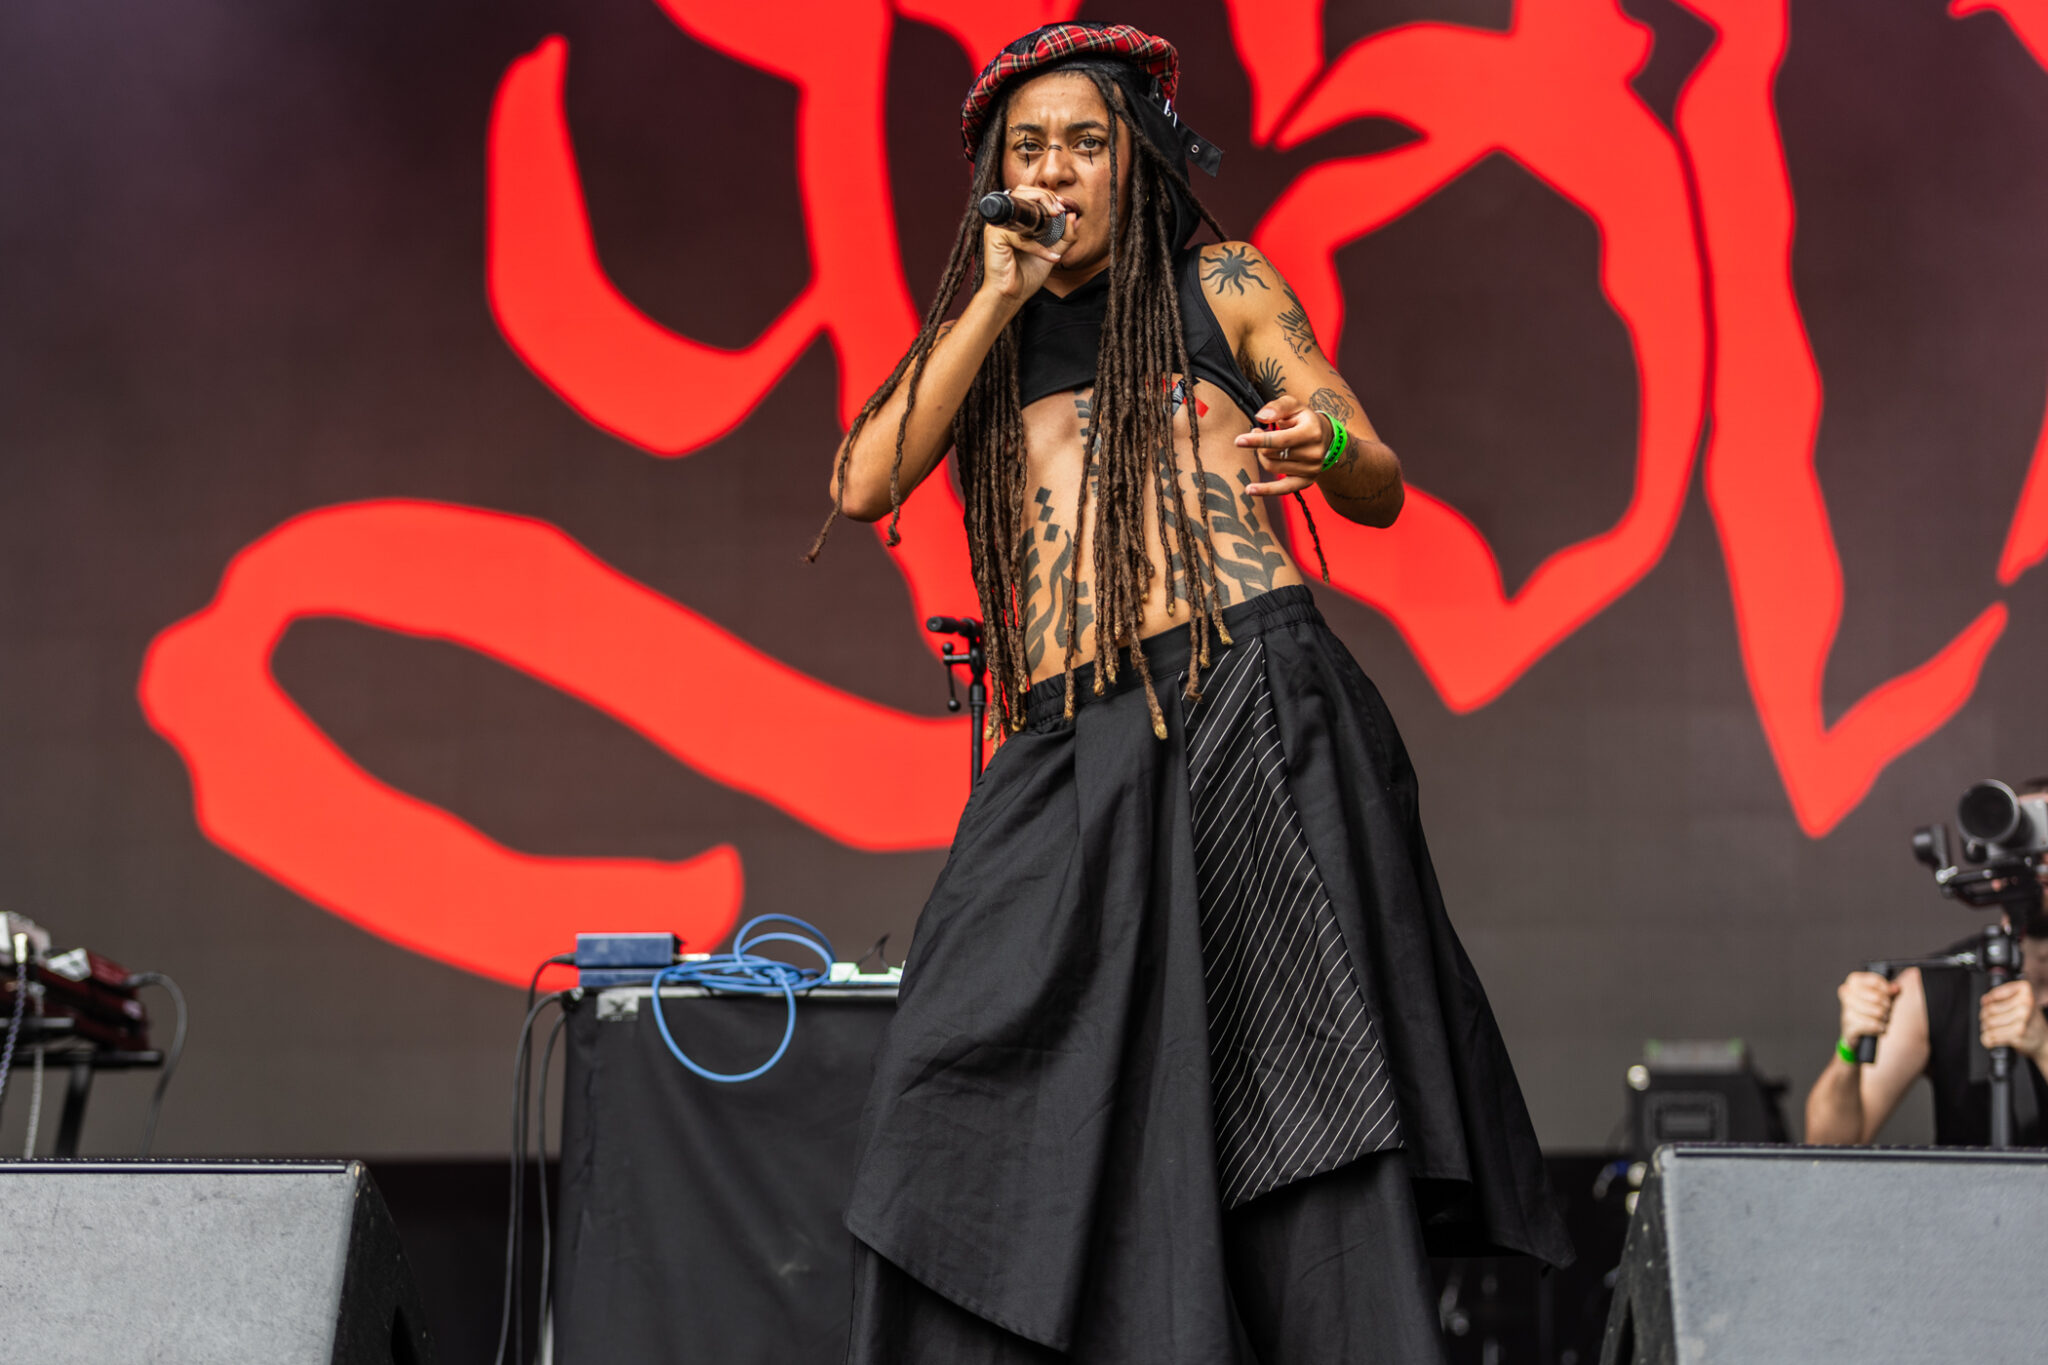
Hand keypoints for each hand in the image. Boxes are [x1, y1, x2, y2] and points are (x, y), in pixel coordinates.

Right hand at [980, 188, 1077, 303]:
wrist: (1012, 295)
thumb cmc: (1027, 274)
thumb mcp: (1053, 252)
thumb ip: (1065, 235)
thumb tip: (1073, 216)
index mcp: (1015, 218)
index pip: (1029, 192)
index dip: (1047, 195)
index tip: (1063, 207)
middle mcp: (1004, 218)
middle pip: (1022, 190)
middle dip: (1045, 196)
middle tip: (1059, 210)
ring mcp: (997, 226)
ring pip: (1019, 205)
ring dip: (1041, 209)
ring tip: (1057, 218)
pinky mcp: (994, 237)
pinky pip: (1020, 236)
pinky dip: (1038, 247)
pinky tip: (1050, 257)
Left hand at [1235, 395, 1329, 495]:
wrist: (1324, 437)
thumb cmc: (1303, 419)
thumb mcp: (1293, 405)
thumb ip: (1277, 407)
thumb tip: (1261, 417)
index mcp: (1311, 432)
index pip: (1280, 440)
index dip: (1257, 440)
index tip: (1238, 441)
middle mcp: (1314, 453)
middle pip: (1272, 454)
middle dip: (1259, 444)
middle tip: (1258, 432)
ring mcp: (1311, 469)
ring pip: (1272, 467)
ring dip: (1262, 456)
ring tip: (1265, 445)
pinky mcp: (1306, 481)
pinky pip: (1282, 489)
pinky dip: (1265, 490)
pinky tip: (1249, 490)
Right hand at [1838, 971, 1898, 1047]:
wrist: (1855, 1030)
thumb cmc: (1869, 1009)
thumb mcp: (1881, 996)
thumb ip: (1889, 990)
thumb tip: (1895, 988)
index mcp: (1854, 982)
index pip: (1875, 981)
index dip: (1887, 989)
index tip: (1891, 994)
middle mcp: (1846, 993)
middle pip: (1877, 997)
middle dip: (1887, 1006)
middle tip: (1887, 1010)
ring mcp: (1846, 1010)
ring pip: (1876, 1012)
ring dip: (1884, 1018)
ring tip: (1883, 1019)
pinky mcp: (1848, 1026)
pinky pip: (1871, 1025)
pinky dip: (1879, 1028)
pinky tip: (1878, 1027)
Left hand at [1979, 979, 2047, 1061]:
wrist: (2043, 1039)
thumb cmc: (2028, 1019)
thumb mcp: (2019, 1001)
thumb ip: (2001, 996)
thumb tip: (1985, 1000)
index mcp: (2025, 991)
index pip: (1994, 994)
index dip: (1987, 1001)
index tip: (1988, 1004)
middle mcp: (2025, 1004)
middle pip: (1989, 1009)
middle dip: (1984, 1016)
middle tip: (1989, 1020)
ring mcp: (2022, 1019)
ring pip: (1988, 1023)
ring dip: (1986, 1029)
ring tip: (1993, 1030)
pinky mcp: (2018, 1034)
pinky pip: (1991, 1036)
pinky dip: (1988, 1039)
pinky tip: (1992, 1039)